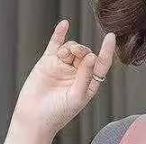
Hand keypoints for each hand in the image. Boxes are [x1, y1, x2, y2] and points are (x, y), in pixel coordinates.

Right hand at [11, 18, 115, 138]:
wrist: (35, 116)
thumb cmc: (58, 113)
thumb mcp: (77, 96)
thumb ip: (85, 76)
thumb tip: (91, 56)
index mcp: (89, 84)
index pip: (101, 65)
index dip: (107, 51)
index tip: (111, 37)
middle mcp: (77, 74)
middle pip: (85, 54)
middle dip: (83, 50)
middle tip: (77, 54)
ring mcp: (63, 67)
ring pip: (71, 49)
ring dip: (71, 48)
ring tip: (65, 56)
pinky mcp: (48, 62)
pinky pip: (55, 44)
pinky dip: (59, 34)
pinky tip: (64, 24)